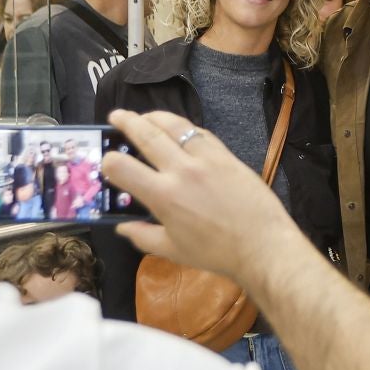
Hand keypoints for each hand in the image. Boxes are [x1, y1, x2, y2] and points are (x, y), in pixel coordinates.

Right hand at [102, 109, 297, 276]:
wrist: (262, 245)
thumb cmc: (216, 253)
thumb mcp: (172, 250)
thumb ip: (142, 236)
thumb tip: (122, 226)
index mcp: (163, 196)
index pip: (123, 167)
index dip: (108, 161)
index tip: (106, 160)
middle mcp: (181, 170)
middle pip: (146, 135)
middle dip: (126, 122)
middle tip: (116, 116)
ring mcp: (206, 159)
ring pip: (175, 125)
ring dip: (155, 117)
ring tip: (144, 116)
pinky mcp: (226, 155)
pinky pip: (200, 133)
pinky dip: (184, 127)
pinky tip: (179, 129)